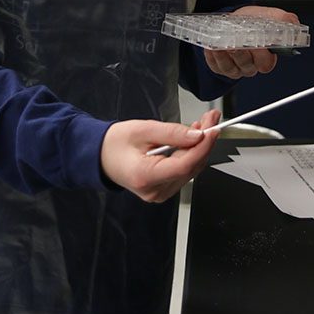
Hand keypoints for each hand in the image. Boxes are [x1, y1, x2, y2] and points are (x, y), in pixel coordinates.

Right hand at [100, 108, 220, 201]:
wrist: (101, 156)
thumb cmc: (115, 143)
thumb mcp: (143, 130)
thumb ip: (172, 133)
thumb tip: (197, 136)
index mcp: (146, 176)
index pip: (184, 165)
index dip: (202, 146)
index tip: (213, 129)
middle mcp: (155, 191)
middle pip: (191, 167)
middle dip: (204, 142)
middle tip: (210, 119)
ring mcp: (160, 194)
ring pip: (191, 170)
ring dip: (200, 147)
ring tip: (202, 126)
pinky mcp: (164, 190)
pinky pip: (185, 172)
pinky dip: (191, 155)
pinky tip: (191, 140)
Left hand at [204, 5, 299, 79]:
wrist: (233, 20)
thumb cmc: (252, 21)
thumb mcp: (270, 16)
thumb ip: (285, 19)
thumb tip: (294, 24)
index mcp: (266, 56)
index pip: (267, 64)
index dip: (262, 56)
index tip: (258, 45)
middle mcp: (251, 64)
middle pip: (249, 67)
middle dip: (243, 56)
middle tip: (237, 45)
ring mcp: (236, 67)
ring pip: (232, 68)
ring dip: (225, 56)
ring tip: (221, 45)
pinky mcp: (221, 66)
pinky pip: (217, 66)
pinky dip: (214, 57)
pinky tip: (212, 47)